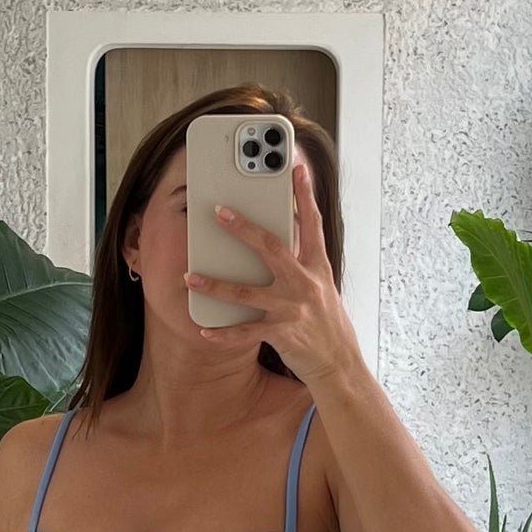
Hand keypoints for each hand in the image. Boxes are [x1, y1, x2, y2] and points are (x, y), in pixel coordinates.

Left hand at [185, 154, 362, 391]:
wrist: (341, 365)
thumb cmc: (327, 324)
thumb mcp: (322, 287)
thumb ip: (302, 263)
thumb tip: (281, 239)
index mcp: (317, 267)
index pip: (312, 223)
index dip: (304, 194)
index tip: (295, 166)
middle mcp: (306, 283)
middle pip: (271, 248)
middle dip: (243, 228)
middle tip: (218, 211)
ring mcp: (293, 308)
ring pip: (246, 292)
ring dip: (215, 285)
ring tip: (190, 276)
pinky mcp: (282, 333)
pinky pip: (245, 332)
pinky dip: (222, 333)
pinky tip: (204, 330)